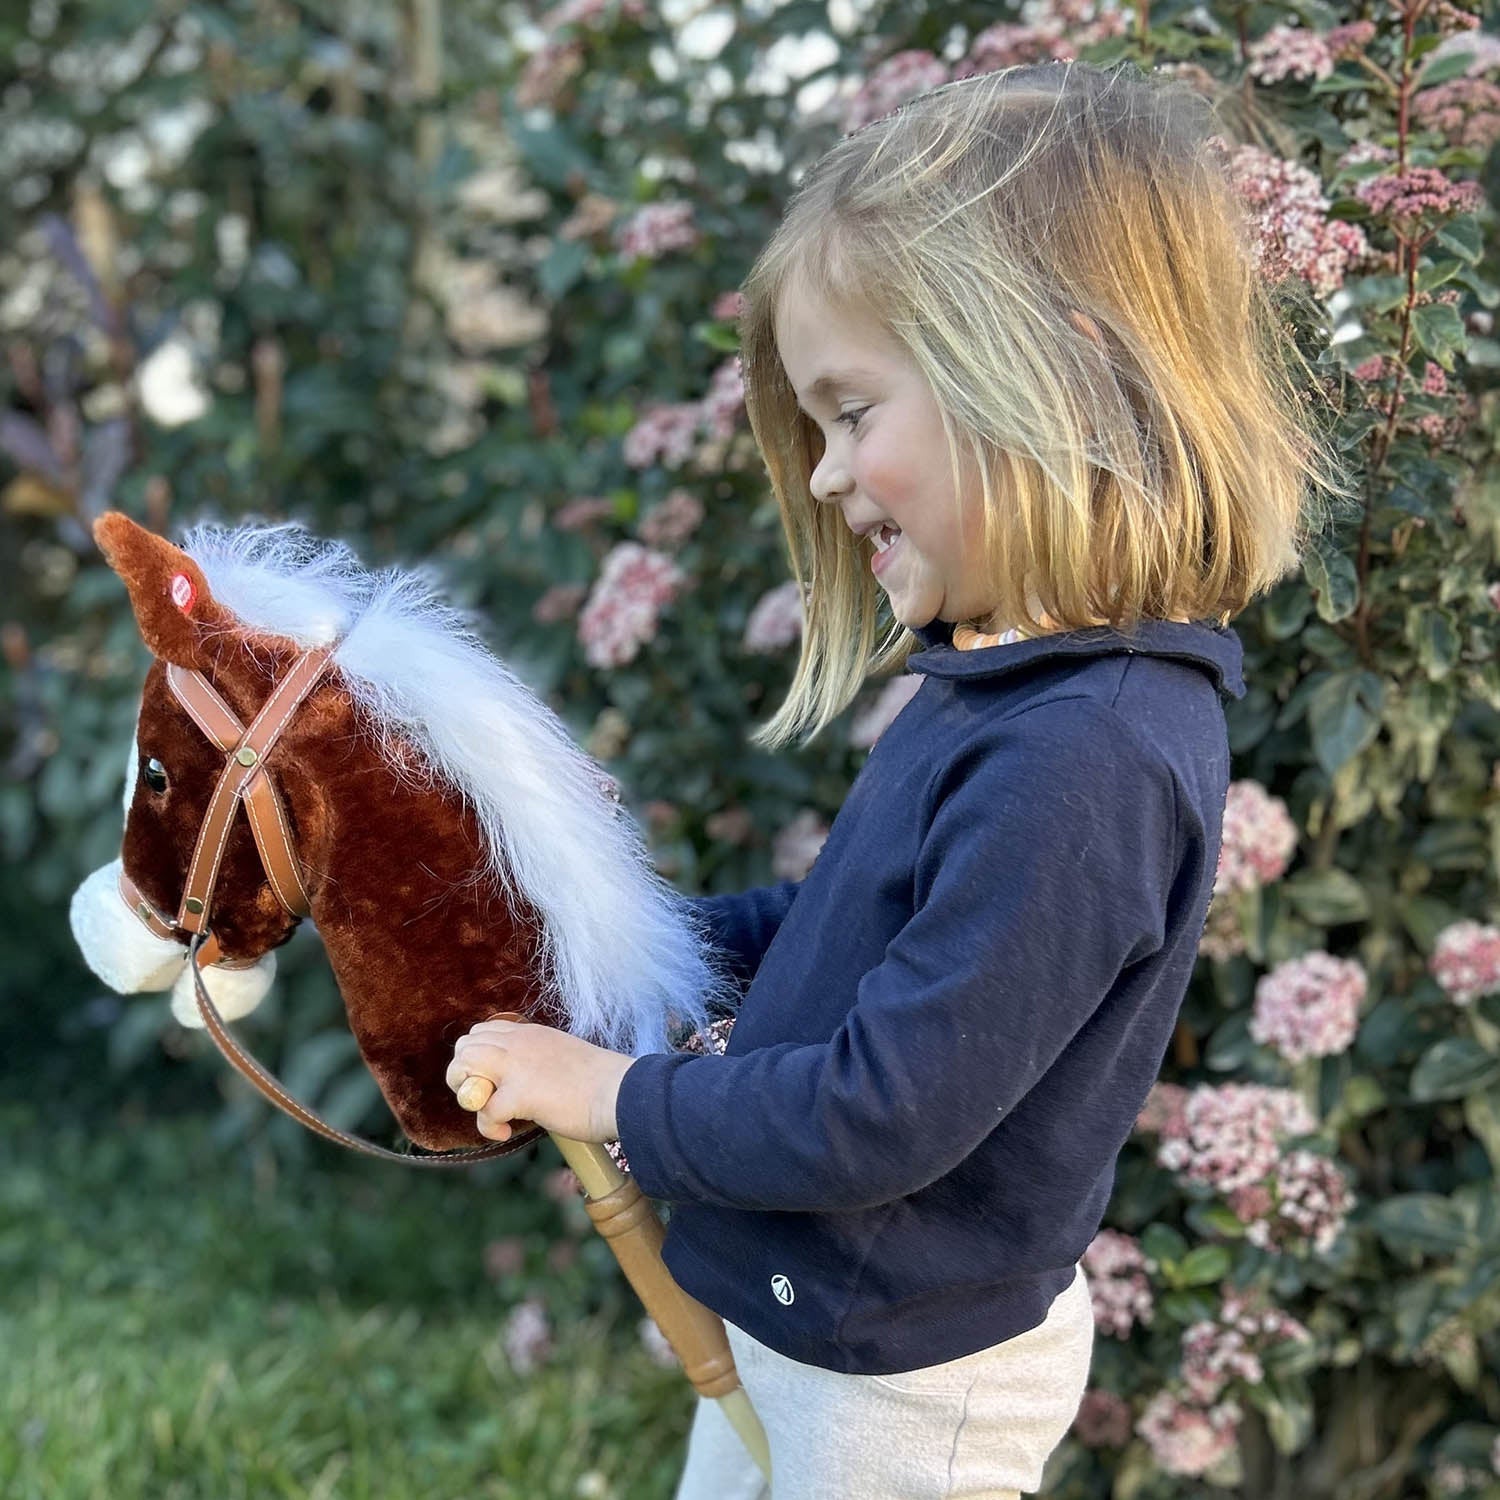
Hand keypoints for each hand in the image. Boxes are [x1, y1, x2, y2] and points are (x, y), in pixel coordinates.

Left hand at [445, 1018, 634, 1143]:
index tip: (492, 1081)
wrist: (621, 1093)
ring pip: (464, 1067)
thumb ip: (537, 1061)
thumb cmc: (600, 1083)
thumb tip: (522, 1082)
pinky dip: (489, 1127)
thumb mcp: (563, 1056)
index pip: (481, 1032)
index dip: (477, 1058)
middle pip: (464, 1046)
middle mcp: (519, 1043)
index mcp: (530, 1033)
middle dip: (463, 1076)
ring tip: (489, 1111)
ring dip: (467, 1094)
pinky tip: (506, 1132)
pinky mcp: (521, 1094)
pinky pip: (484, 1110)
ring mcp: (518, 1066)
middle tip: (486, 1099)